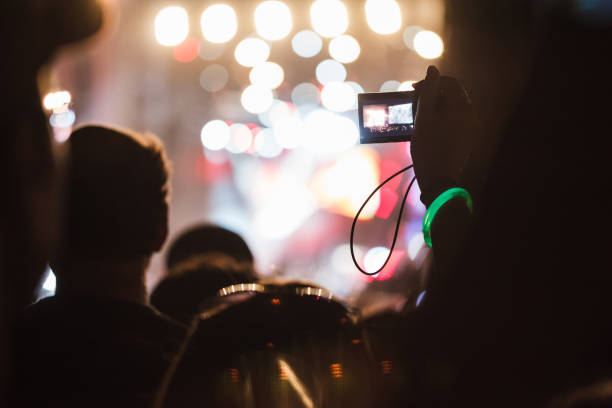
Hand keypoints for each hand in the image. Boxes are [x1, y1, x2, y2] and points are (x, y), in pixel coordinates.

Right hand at [411, 66, 475, 206]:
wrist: (438, 180)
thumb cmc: (428, 148)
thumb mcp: (424, 117)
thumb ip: (429, 91)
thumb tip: (433, 69)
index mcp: (463, 107)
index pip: (450, 82)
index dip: (430, 82)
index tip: (412, 91)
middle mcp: (471, 115)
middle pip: (451, 95)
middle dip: (432, 95)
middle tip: (413, 104)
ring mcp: (470, 128)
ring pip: (451, 108)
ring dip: (434, 108)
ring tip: (417, 117)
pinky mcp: (465, 138)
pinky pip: (453, 120)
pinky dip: (439, 119)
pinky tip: (427, 128)